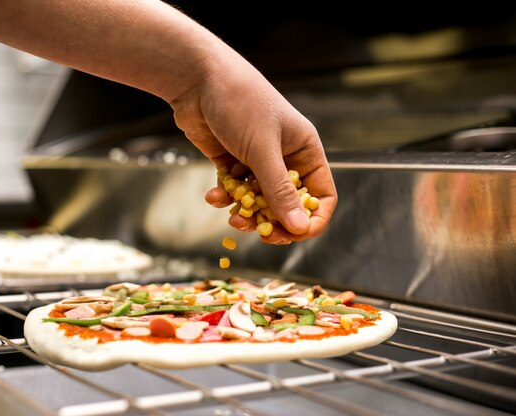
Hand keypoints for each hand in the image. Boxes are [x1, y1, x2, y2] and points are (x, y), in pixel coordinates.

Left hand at [170, 51, 336, 243]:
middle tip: (261, 233)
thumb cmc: (240, 103)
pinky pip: (235, 189)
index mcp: (304, 149)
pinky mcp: (232, 160)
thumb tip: (299, 227)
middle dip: (274, 219)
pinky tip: (214, 196)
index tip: (295, 234)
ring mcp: (257, 159)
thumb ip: (279, 190)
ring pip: (259, 200)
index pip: (321, 194)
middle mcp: (284, 156)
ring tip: (233, 216)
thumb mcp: (263, 150)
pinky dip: (226, 196)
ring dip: (247, 211)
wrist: (198, 79)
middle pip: (288, 203)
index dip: (313, 218)